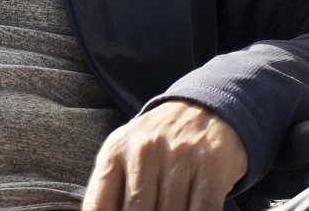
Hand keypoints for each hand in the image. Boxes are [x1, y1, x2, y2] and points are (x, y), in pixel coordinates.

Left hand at [83, 100, 247, 210]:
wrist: (203, 108)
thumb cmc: (157, 144)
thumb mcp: (124, 155)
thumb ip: (110, 190)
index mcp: (116, 150)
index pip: (98, 205)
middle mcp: (144, 150)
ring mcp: (179, 157)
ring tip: (169, 210)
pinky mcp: (210, 166)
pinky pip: (202, 210)